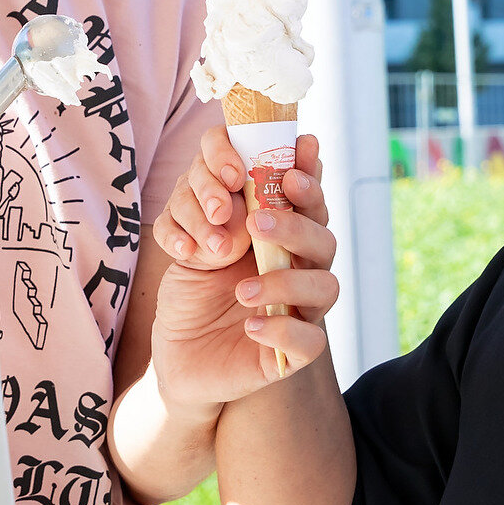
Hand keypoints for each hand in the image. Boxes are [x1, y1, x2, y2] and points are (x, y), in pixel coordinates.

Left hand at [148, 126, 337, 406]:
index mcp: (281, 233)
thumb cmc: (193, 290)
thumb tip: (235, 184)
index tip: (296, 150)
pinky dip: (282, 328)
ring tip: (240, 290)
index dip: (308, 171)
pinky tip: (251, 324)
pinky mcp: (293, 351)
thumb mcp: (191, 241)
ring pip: (325, 287)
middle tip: (255, 221)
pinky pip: (309, 340)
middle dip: (293, 223)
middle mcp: (300, 267)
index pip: (307, 197)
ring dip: (284, 281)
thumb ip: (211, 212)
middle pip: (323, 237)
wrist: (178, 353)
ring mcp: (301, 308)